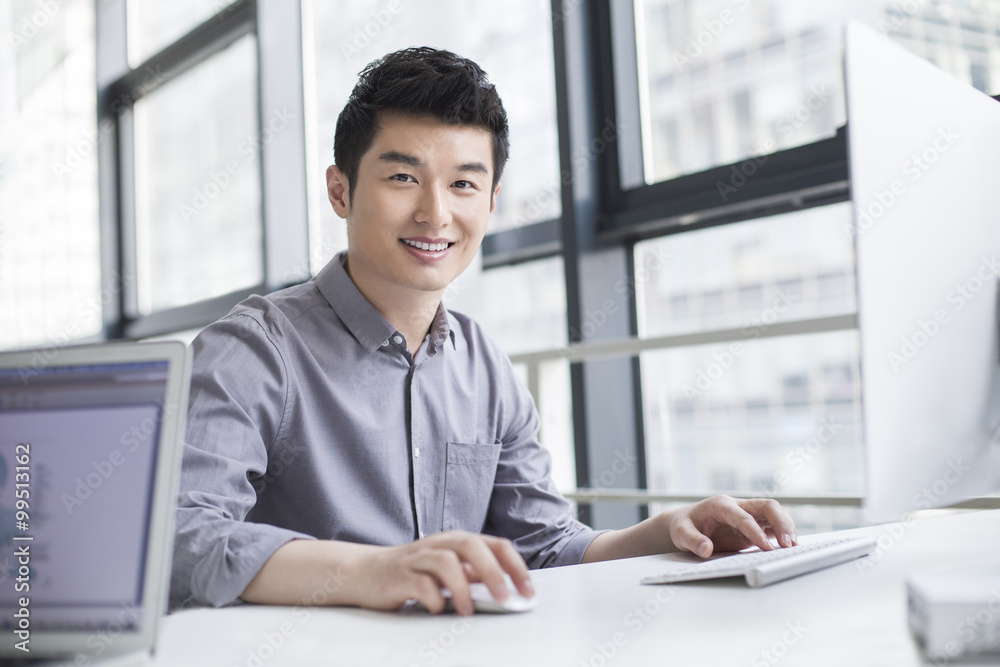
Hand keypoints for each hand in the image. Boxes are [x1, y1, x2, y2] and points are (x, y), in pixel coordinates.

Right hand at [350, 531, 533, 615]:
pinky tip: (436, 609)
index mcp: (458, 541)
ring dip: (462, 588)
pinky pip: (420, 583)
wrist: (367, 572)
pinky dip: (433, 599)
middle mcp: (440, 543)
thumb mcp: (450, 570)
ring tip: (467, 610)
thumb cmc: (414, 572)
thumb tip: (508, 588)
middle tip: (505, 598)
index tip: (527, 591)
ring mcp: (419, 557)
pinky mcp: (399, 575)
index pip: (495, 545)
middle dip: (493, 572)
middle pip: (472, 546)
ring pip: (446, 561)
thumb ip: (475, 575)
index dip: (515, 567)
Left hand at [667, 495, 797, 557]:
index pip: (744, 517)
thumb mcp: (680, 533)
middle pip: (767, 507)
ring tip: (794, 547)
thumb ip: (692, 541)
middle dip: (781, 523)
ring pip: (774, 513)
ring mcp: (747, 514)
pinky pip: (772, 525)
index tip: (767, 548)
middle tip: (790, 545)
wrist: (685, 522)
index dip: (756, 532)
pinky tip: (790, 547)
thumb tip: (706, 549)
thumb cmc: (684, 526)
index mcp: (721, 505)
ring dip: (786, 527)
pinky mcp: (753, 525)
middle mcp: (737, 506)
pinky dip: (783, 533)